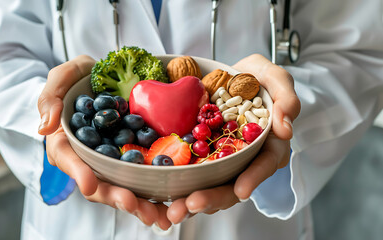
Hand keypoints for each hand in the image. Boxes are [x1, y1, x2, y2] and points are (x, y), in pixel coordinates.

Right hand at [38, 55, 171, 229]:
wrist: (102, 78)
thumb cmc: (76, 79)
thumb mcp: (61, 79)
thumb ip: (50, 98)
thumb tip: (45, 127)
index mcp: (66, 143)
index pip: (68, 159)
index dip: (78, 173)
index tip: (90, 186)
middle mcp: (88, 158)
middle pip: (98, 183)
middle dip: (115, 197)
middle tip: (134, 206)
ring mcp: (111, 160)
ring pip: (122, 186)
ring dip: (139, 204)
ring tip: (158, 216)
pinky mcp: (131, 157)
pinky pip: (141, 175)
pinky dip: (155, 190)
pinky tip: (171, 201)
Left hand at [167, 54, 300, 223]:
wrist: (230, 76)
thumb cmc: (257, 78)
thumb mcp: (275, 78)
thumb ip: (286, 98)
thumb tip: (286, 129)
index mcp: (268, 144)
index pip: (264, 164)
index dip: (254, 179)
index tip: (240, 191)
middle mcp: (246, 158)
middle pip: (233, 185)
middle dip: (214, 198)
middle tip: (191, 204)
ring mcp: (222, 160)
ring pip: (211, 187)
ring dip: (192, 201)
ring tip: (173, 210)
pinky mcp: (201, 157)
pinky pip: (191, 175)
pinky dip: (178, 187)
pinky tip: (162, 196)